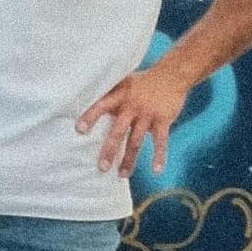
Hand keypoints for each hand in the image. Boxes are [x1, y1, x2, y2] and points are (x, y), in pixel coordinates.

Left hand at [75, 64, 189, 174]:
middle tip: (102, 168)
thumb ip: (109, 96)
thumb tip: (86, 108)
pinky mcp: (163, 120)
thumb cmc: (142, 82)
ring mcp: (148, 114)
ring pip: (136, 141)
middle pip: (118, 131)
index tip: (79, 130)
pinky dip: (159, 156)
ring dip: (129, 160)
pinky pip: (161, 141)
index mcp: (119, 96)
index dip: (90, 117)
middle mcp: (132, 106)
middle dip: (109, 150)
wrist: (172, 75)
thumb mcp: (124, 83)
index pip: (101, 106)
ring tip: (122, 175)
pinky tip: (157, 171)